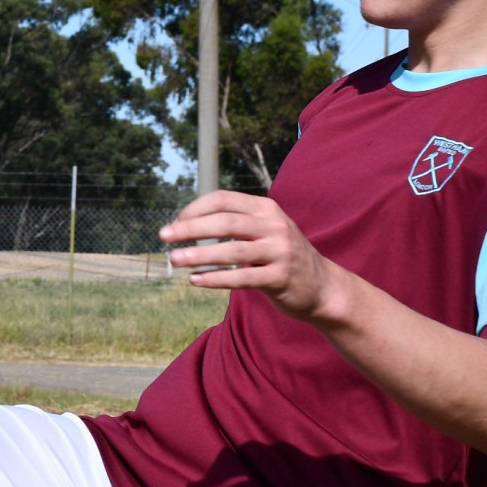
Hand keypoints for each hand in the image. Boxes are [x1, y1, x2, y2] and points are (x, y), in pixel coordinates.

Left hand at [159, 191, 339, 321]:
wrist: (322, 286)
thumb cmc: (282, 256)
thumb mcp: (266, 230)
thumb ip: (237, 222)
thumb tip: (187, 222)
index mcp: (267, 208)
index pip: (224, 200)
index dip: (195, 210)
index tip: (175, 223)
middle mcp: (275, 226)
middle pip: (225, 222)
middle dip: (190, 228)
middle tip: (164, 237)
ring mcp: (280, 251)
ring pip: (231, 251)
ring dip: (199, 254)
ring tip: (175, 259)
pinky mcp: (280, 278)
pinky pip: (242, 278)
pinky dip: (215, 279)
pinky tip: (195, 280)